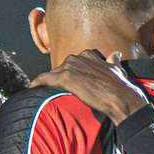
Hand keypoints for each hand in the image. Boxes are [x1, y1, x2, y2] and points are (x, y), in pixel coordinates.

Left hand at [29, 50, 146, 124]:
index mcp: (89, 55)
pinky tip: (32, 88)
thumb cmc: (121, 87)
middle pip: (62, 67)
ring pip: (53, 73)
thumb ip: (113, 61)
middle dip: (60, 78)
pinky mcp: (65, 77)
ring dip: (48, 82)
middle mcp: (79, 57)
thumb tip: (115, 54)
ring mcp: (71, 67)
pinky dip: (37, 82)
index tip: (70, 80)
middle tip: (58, 91)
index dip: (71, 72)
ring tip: (42, 92)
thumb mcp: (118, 69)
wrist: (121, 98)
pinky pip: (45, 78)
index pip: (74, 61)